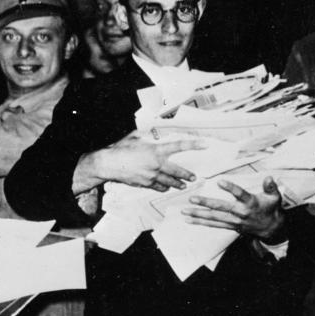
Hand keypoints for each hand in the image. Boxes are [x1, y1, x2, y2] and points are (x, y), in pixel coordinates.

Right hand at [83, 131, 202, 190]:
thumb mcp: (135, 137)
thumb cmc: (120, 149)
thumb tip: (152, 128)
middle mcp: (157, 164)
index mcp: (156, 150)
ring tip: (183, 185)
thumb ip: (146, 134)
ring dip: (178, 184)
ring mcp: (151, 176)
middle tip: (194, 177)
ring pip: (169, 182)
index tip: (206, 145)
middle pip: (178, 171)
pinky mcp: (145, 183)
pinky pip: (158, 187)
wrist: (108, 164)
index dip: (194, 145)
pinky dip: (163, 188)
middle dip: (187, 175)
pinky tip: (166, 188)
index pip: (179, 146)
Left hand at [183, 176, 285, 241]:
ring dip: (198, 214)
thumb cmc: (271, 209)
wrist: (271, 229)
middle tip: (192, 198)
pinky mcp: (229, 226)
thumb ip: (270, 187)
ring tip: (184, 211)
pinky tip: (189, 220)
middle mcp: (240, 213)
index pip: (241, 195)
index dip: (231, 188)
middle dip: (206, 203)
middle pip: (221, 207)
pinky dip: (201, 222)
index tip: (220, 181)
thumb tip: (269, 177)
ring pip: (214, 218)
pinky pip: (213, 225)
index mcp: (251, 204)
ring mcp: (234, 221)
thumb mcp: (274, 197)